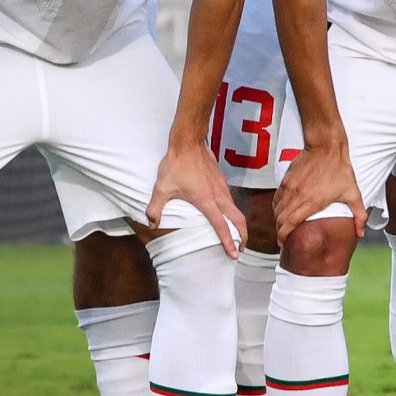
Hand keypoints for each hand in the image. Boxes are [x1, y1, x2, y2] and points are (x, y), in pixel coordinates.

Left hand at [149, 139, 246, 256]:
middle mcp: (219, 196)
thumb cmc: (176, 164)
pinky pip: (231, 201)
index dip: (228, 242)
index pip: (222, 226)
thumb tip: (152, 224)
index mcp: (207, 202)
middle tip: (241, 249)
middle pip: (238, 220)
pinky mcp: (222, 181)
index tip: (234, 254)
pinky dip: (233, 212)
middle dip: (243, 236)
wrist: (189, 141)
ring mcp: (222, 188)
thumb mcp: (162, 187)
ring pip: (236, 210)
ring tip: (235, 235)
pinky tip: (225, 214)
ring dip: (239, 224)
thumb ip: (155, 208)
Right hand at [273, 141, 365, 242]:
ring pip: (276, 210)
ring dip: (277, 221)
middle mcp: (297, 196)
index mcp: (311, 202)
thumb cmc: (340, 169)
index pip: (290, 224)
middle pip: (280, 219)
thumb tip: (361, 233)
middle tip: (283, 239)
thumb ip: (359, 214)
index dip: (283, 236)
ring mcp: (290, 188)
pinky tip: (281, 211)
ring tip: (283, 227)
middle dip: (279, 232)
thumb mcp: (353, 193)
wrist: (326, 147)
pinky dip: (276, 208)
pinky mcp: (286, 180)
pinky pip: (276, 198)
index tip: (284, 243)